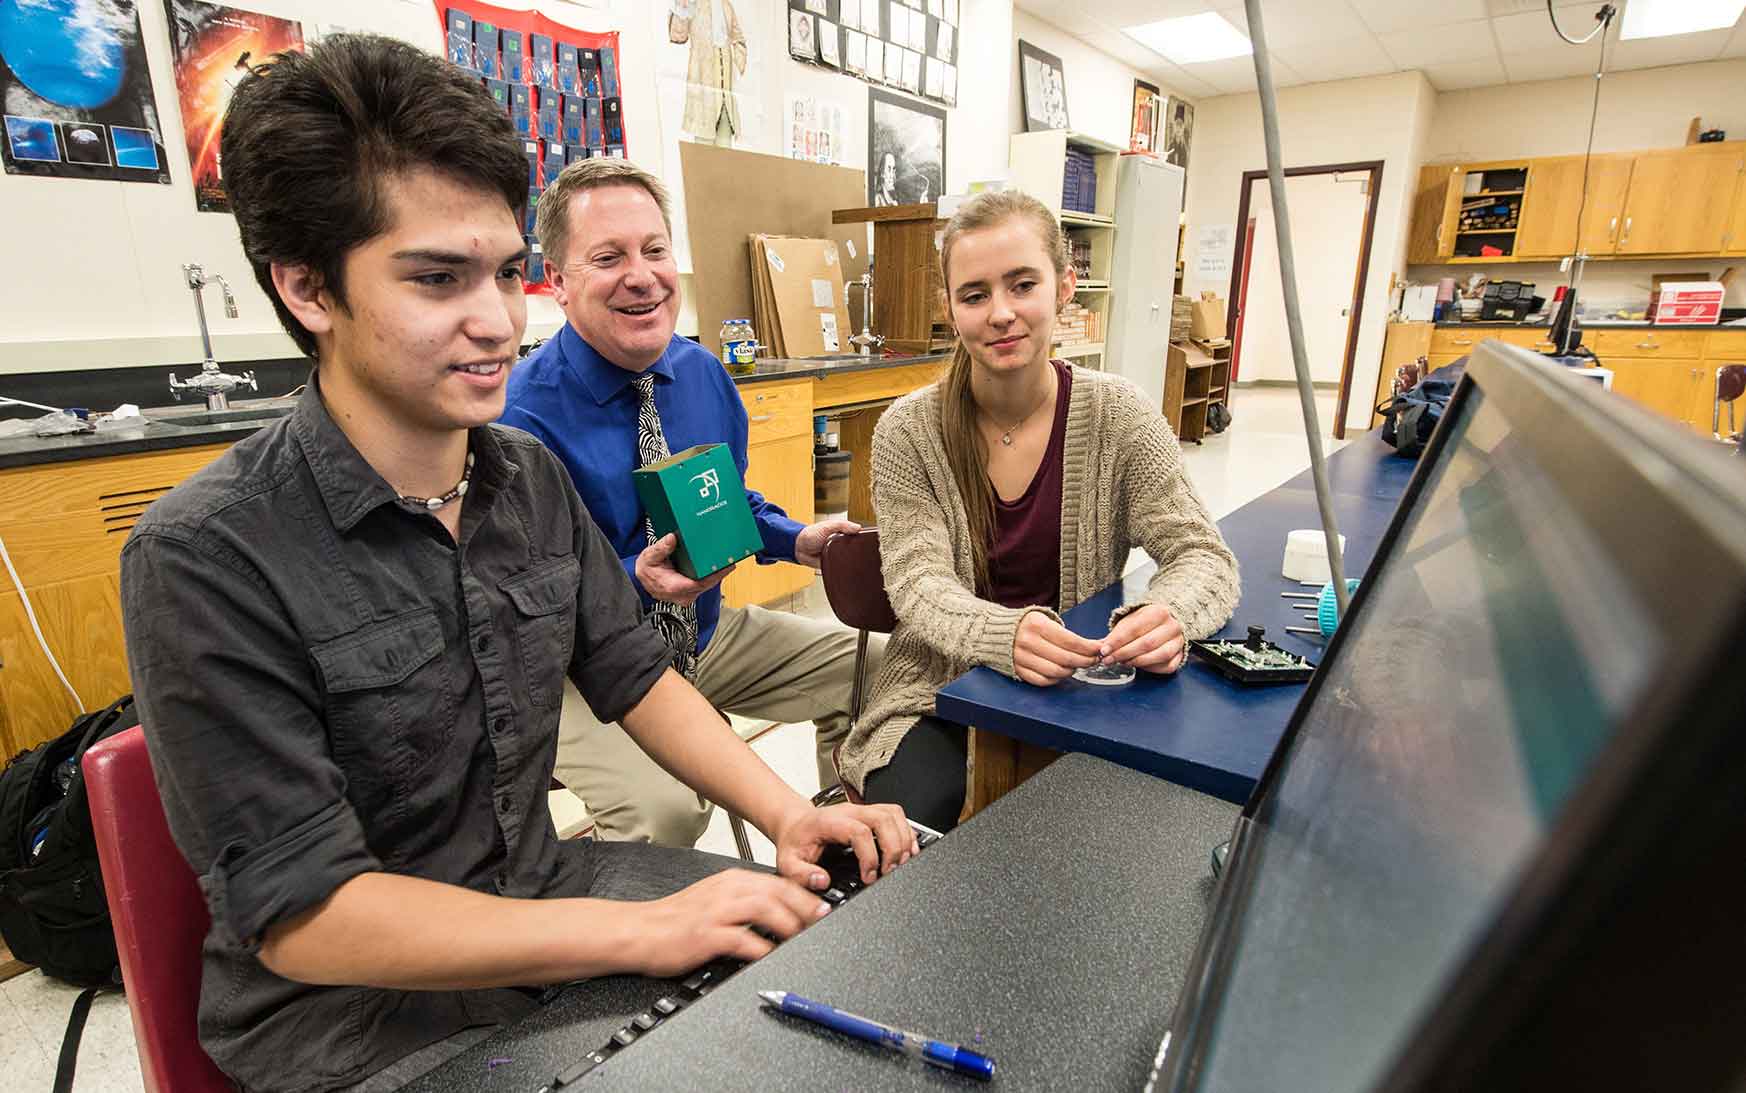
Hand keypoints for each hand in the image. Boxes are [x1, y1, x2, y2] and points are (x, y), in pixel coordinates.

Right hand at [630, 869, 831, 977]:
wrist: (638, 930)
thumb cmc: (674, 920)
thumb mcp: (713, 899)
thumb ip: (742, 901)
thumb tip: (777, 911)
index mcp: (730, 881)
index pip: (776, 882)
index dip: (803, 893)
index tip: (822, 905)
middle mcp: (726, 891)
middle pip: (776, 891)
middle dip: (804, 905)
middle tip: (822, 920)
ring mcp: (716, 912)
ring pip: (764, 908)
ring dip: (789, 923)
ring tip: (802, 936)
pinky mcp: (706, 935)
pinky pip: (742, 939)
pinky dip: (762, 948)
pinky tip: (772, 956)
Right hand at [635, 534, 733, 605]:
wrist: (641, 579)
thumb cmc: (646, 569)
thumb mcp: (649, 556)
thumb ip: (661, 548)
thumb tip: (671, 539)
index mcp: (672, 587)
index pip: (699, 583)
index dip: (714, 575)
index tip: (725, 566)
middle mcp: (681, 595)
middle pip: (706, 585)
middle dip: (719, 573)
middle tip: (731, 559)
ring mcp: (686, 596)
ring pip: (707, 586)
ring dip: (717, 575)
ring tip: (727, 561)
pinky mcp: (689, 594)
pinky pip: (704, 586)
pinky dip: (711, 577)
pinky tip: (717, 568)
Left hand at [770, 801, 917, 888]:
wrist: (795, 824)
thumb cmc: (795, 841)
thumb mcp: (787, 862)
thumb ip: (801, 874)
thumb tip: (822, 881)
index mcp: (829, 821)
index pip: (860, 832)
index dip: (870, 856)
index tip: (869, 877)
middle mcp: (848, 811)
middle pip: (883, 819)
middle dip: (893, 848)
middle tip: (890, 871)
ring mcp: (861, 809)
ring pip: (893, 814)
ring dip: (903, 839)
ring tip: (899, 863)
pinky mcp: (870, 813)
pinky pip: (896, 815)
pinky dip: (905, 832)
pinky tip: (905, 849)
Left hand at [793, 518, 861, 569]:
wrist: (798, 548)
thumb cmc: (811, 534)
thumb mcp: (828, 525)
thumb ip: (843, 525)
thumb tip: (858, 527)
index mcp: (842, 534)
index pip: (857, 537)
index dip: (863, 539)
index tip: (870, 542)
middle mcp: (841, 545)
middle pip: (855, 549)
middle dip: (859, 552)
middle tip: (864, 554)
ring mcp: (837, 555)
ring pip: (849, 559)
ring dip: (851, 560)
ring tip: (856, 562)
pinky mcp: (832, 564)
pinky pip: (840, 567)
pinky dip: (843, 568)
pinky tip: (846, 567)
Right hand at [1013, 610, 1100, 685]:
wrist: (995, 632)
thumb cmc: (1027, 626)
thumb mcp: (1044, 620)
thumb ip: (1066, 634)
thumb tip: (1093, 646)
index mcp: (1037, 625)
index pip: (1070, 640)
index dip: (1088, 648)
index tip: (1098, 649)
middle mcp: (1028, 641)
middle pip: (1066, 658)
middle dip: (1085, 661)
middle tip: (1093, 660)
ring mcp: (1021, 658)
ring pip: (1056, 672)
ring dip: (1071, 671)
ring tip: (1076, 666)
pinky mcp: (1018, 670)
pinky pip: (1043, 681)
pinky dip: (1056, 679)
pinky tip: (1061, 673)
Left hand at [1102, 603, 1187, 674]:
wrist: (1166, 622)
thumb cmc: (1145, 622)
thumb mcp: (1130, 620)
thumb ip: (1117, 633)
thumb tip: (1102, 647)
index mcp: (1159, 612)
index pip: (1135, 629)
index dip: (1117, 641)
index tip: (1104, 650)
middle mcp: (1172, 626)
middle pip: (1147, 643)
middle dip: (1124, 653)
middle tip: (1109, 659)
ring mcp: (1179, 641)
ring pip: (1159, 655)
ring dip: (1137, 661)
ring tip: (1123, 662)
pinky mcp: (1181, 655)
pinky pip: (1167, 666)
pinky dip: (1151, 668)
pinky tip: (1139, 665)